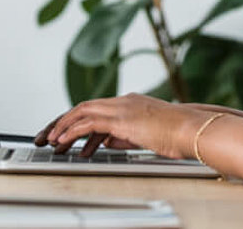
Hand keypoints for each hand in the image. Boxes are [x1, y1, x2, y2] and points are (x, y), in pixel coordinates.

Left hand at [34, 93, 211, 158]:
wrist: (193, 131)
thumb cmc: (178, 135)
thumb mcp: (146, 136)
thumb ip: (124, 136)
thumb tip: (106, 141)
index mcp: (131, 103)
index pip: (96, 108)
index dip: (77, 119)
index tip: (64, 131)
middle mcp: (124, 101)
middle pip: (84, 106)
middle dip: (64, 121)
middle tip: (49, 134)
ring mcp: (123, 107)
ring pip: (83, 111)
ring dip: (63, 125)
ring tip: (51, 139)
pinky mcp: (122, 119)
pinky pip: (89, 123)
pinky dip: (72, 130)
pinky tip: (64, 140)